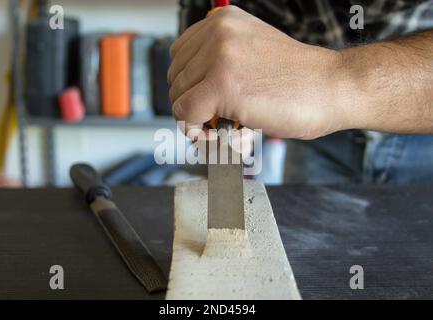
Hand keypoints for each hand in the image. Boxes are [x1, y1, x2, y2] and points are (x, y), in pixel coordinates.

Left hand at [168, 5, 347, 139]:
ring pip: (178, 97)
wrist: (334, 88)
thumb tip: (192, 86)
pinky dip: (196, 131)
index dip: (189, 85)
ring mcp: (219, 57)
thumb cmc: (299, 79)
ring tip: (224, 130)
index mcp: (223, 22)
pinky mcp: (222, 85)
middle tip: (216, 122)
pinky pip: (185, 114)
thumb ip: (222, 59)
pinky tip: (218, 136)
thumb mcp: (253, 53)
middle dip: (192, 105)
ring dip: (196, 121)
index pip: (180, 56)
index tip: (205, 104)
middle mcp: (218, 33)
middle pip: (176, 78)